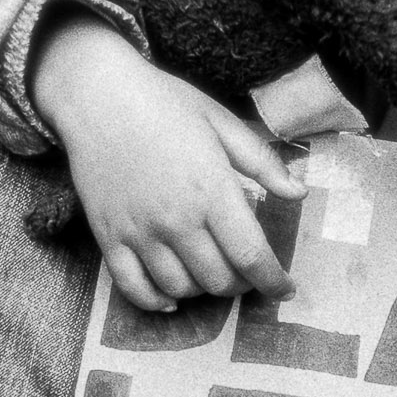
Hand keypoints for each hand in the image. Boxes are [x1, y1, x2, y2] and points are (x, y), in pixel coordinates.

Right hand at [31, 13, 300, 311]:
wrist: (97, 94)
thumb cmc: (164, 103)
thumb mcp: (222, 122)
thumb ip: (263, 162)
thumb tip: (299, 193)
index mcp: (212, 190)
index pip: (251, 256)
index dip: (274, 282)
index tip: (286, 289)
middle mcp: (177, 219)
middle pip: (219, 280)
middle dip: (242, 284)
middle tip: (245, 272)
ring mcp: (140, 232)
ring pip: (181, 289)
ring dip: (203, 290)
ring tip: (210, 273)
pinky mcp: (109, 238)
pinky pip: (134, 289)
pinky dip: (157, 301)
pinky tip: (171, 296)